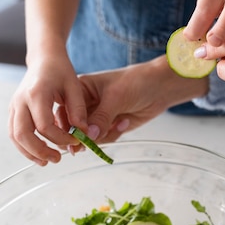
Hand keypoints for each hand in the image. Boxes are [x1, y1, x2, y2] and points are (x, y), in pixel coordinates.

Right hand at [8, 55, 85, 165]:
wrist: (44, 58)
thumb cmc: (61, 71)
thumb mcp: (75, 86)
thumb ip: (78, 110)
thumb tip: (82, 133)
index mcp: (37, 94)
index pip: (45, 126)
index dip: (60, 138)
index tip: (76, 140)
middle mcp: (21, 101)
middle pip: (23, 134)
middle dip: (40, 151)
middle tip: (58, 159)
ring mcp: (14, 106)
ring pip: (14, 136)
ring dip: (30, 152)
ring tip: (48, 161)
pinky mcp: (14, 111)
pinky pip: (14, 133)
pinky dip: (25, 146)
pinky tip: (40, 154)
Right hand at [68, 55, 208, 143]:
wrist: (159, 87)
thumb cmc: (136, 81)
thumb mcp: (115, 97)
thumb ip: (100, 117)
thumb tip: (88, 135)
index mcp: (80, 90)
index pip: (65, 110)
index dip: (68, 125)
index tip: (75, 136)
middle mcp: (86, 104)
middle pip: (74, 127)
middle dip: (83, 136)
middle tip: (89, 142)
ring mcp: (98, 116)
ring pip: (89, 136)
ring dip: (103, 135)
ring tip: (118, 122)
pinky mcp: (110, 126)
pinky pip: (104, 138)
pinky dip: (113, 134)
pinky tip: (124, 121)